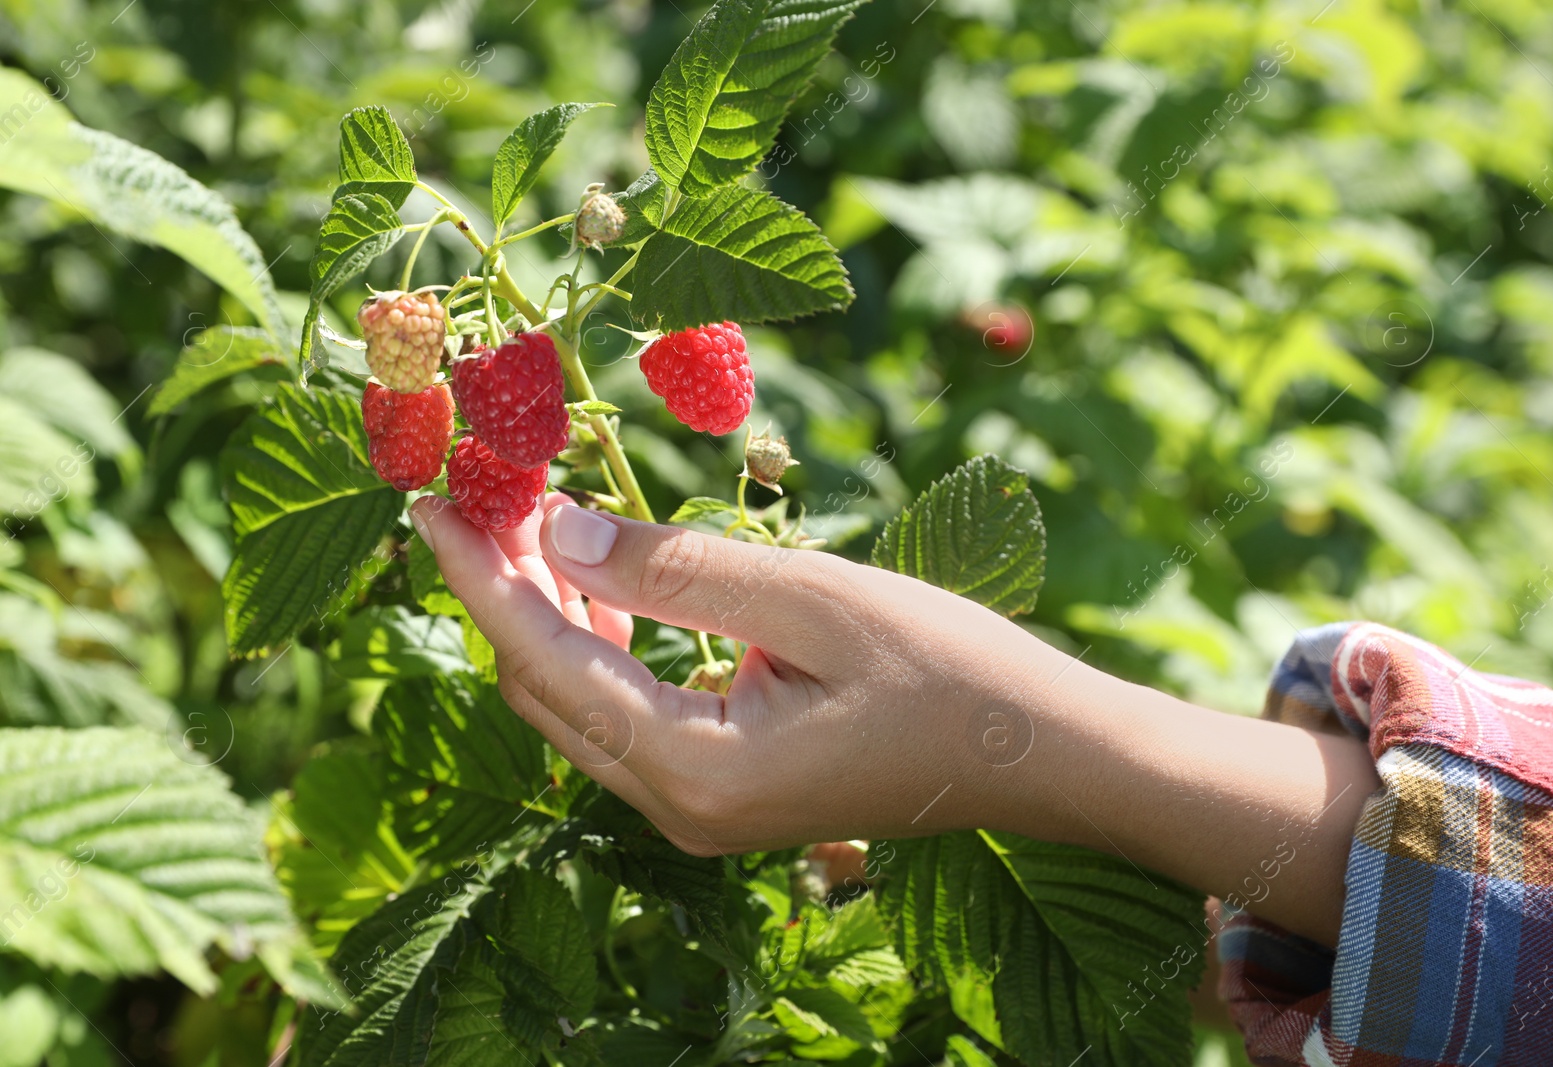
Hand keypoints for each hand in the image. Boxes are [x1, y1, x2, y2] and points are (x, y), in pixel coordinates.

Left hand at [413, 493, 1381, 947]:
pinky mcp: (723, 789)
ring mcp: (699, 808)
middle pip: (546, 688)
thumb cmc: (947, 670)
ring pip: (580, 702)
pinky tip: (597, 579)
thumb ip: (678, 567)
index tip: (425, 501)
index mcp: (695, 769)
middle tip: (475, 488)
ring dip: (546, 612)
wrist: (1038, 755)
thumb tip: (556, 529)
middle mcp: (678, 807)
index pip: (546, 658)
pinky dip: (599, 643)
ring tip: (523, 515)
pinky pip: (628, 713)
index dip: (480, 575)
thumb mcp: (813, 599)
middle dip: (501, 587)